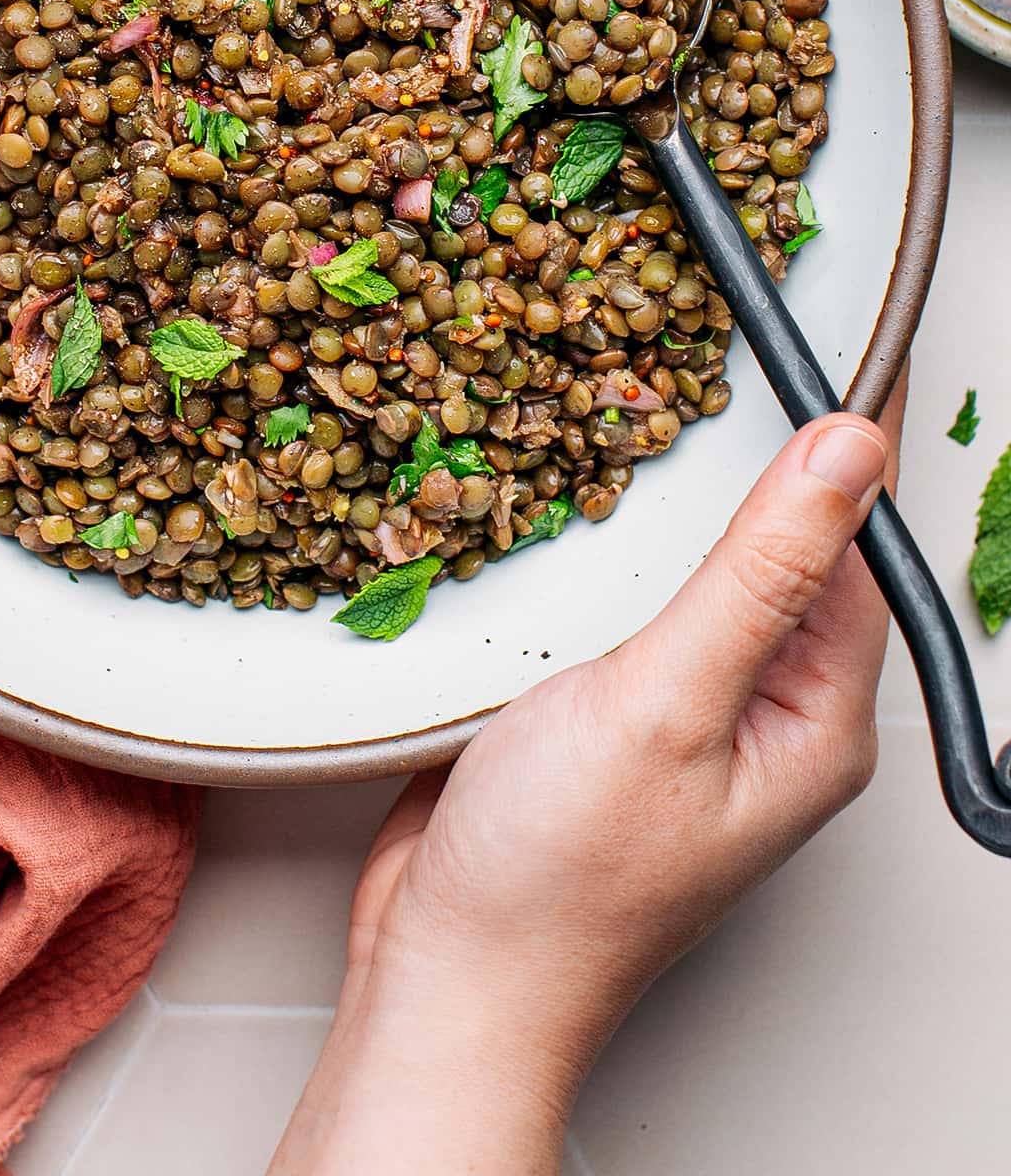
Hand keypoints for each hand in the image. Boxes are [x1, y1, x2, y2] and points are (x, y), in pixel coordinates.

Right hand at [273, 402, 897, 1174]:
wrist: (448, 975)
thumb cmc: (562, 878)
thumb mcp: (673, 702)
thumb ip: (761, 570)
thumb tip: (849, 451)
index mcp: (816, 719)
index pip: (861, 547)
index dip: (842, 440)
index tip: (815, 335)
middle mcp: (765, 713)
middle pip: (782, 548)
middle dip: (749, 453)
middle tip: (710, 343)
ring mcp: (684, 713)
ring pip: (698, 567)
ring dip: (669, 494)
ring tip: (635, 395)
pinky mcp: (609, 711)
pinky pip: (631, 601)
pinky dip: (607, 544)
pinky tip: (570, 494)